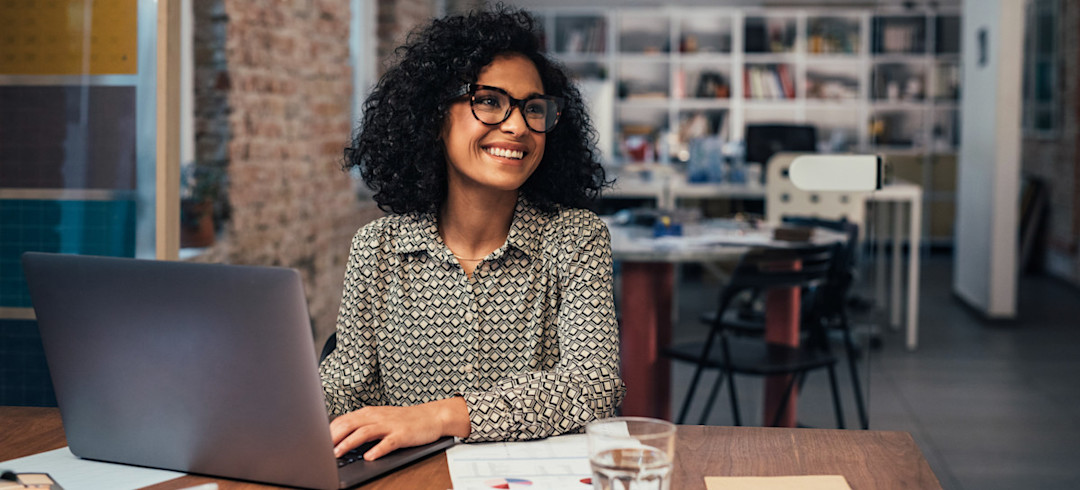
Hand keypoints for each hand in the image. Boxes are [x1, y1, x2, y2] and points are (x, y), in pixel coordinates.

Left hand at [330, 396, 469, 460]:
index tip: (317, 441)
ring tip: (338, 453)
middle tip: (321, 450)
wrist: (432, 416)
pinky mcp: (402, 434)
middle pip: (350, 424)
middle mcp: (377, 417)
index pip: (344, 420)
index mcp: (370, 413)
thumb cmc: (405, 420)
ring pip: (364, 432)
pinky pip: (388, 442)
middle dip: (334, 437)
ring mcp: (390, 425)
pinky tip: (369, 457)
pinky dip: (377, 449)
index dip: (329, 431)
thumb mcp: (380, 419)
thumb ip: (362, 425)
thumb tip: (339, 436)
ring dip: (349, 443)